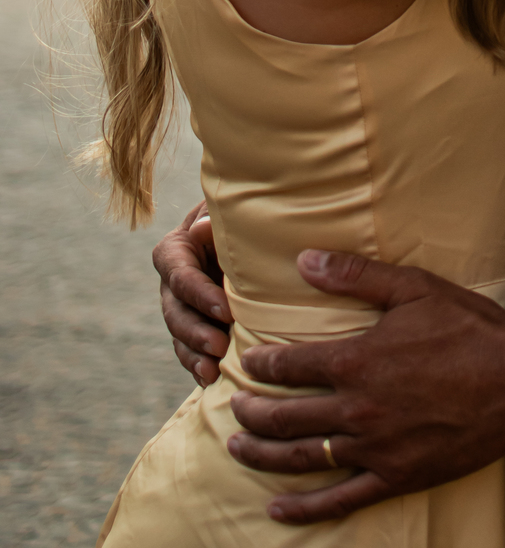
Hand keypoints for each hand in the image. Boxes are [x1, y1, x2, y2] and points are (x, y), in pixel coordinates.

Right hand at [152, 201, 231, 386]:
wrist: (244, 237)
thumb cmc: (236, 218)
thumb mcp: (226, 213)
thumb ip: (212, 220)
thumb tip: (201, 228)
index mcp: (174, 252)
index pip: (181, 276)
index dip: (200, 295)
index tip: (226, 310)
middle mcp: (171, 285)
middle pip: (175, 312)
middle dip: (196, 331)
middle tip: (220, 346)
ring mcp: (180, 310)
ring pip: (179, 336)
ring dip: (195, 354)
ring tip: (214, 369)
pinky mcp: (193, 329)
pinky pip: (188, 352)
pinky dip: (197, 366)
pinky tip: (211, 380)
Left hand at [227, 251, 504, 525]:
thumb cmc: (469, 328)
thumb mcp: (414, 288)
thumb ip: (355, 275)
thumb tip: (304, 260)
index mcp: (357, 361)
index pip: (291, 366)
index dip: (262, 365)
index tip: (246, 364)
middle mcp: (357, 410)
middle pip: (285, 417)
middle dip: (251, 413)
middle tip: (231, 408)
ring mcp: (374, 449)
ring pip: (302, 459)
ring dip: (262, 456)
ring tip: (236, 450)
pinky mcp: (397, 476)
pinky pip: (340, 500)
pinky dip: (304, 509)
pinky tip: (277, 511)